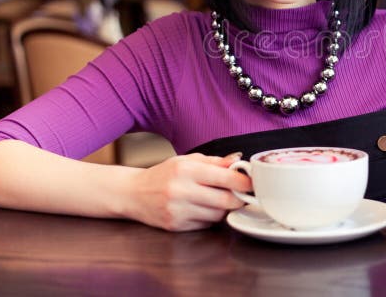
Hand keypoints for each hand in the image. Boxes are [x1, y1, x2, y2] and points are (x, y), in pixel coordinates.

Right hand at [125, 152, 250, 231]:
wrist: (133, 193)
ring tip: (220, 199)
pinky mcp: (176, 226)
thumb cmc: (163, 174)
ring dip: (224, 208)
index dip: (243, 181)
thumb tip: (238, 161)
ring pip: (217, 215)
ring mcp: (178, 210)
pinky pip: (205, 224)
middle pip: (225, 200)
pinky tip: (204, 208)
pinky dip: (210, 217)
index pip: (224, 177)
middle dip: (239, 198)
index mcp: (186, 169)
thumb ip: (215, 162)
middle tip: (244, 194)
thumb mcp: (187, 160)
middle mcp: (181, 190)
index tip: (252, 182)